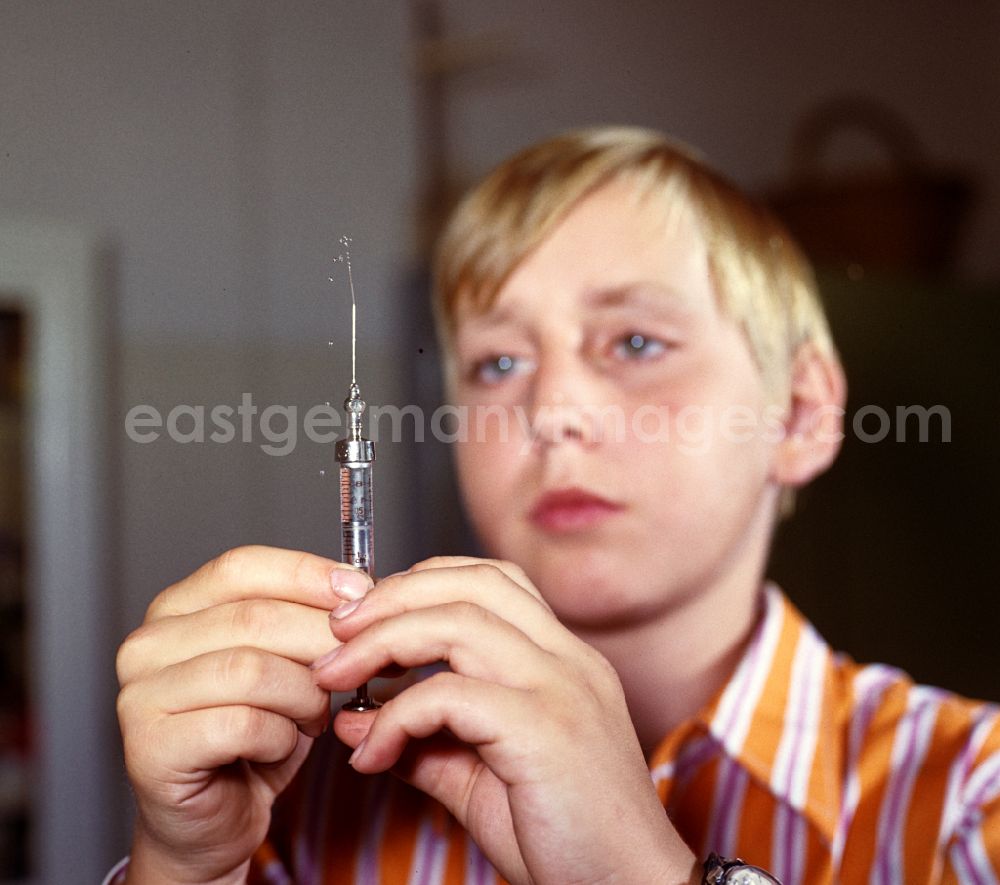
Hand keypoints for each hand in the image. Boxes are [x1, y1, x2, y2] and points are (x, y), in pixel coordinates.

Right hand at [115, 545, 370, 883]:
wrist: (216, 820)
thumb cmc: (254, 736)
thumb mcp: (288, 662)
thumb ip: (307, 619)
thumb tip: (357, 588)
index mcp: (177, 608)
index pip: (242, 566)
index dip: (306, 574)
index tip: (361, 590)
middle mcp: (149, 644)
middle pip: (254, 617)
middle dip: (321, 639)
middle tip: (356, 664)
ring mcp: (141, 695)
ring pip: (251, 670)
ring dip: (303, 694)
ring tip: (314, 713)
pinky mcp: (149, 747)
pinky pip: (241, 725)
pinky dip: (280, 736)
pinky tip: (281, 745)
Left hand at [313, 556, 696, 884]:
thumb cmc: (566, 840)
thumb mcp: (481, 780)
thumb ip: (422, 742)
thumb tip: (355, 721)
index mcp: (561, 659)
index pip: (490, 580)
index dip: (422, 582)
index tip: (367, 616)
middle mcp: (567, 659)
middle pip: (470, 583)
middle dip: (391, 596)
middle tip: (335, 631)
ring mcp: (561, 688)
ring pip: (458, 622)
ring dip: (383, 641)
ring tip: (336, 676)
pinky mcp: (546, 730)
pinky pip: (452, 695)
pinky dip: (398, 715)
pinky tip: (373, 754)